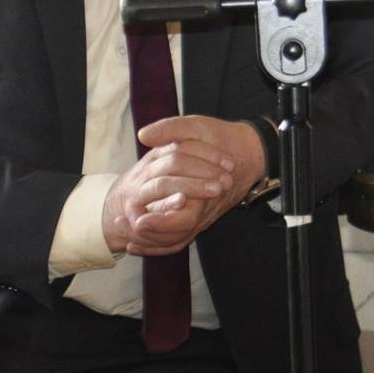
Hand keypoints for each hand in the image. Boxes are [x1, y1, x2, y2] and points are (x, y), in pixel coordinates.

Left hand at [102, 116, 266, 254]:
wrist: (248, 151)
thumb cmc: (222, 138)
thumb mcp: (198, 127)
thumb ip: (171, 130)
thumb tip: (143, 135)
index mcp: (209, 190)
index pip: (185, 218)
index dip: (160, 223)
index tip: (138, 219)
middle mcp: (207, 207)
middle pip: (179, 235)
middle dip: (151, 237)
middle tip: (125, 226)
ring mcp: (204, 214)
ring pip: (178, 241)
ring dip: (152, 243)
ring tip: (128, 242)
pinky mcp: (199, 216)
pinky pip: (179, 238)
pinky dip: (158, 245)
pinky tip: (136, 245)